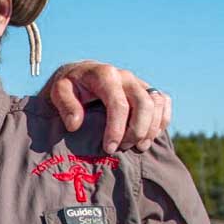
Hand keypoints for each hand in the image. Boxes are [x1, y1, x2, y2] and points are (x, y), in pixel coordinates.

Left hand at [39, 61, 170, 153]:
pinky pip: (164, 102)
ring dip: (151, 129)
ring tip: (137, 146)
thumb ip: (65, 105)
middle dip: (136, 131)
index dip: (117, 129)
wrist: (79, 77)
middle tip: (122, 148)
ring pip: (157, 104)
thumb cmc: (69, 88)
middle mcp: (125, 77)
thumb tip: (75, 124)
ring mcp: (138, 83)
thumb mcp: (59, 92)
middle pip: (144, 104)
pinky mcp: (146, 90)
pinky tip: (149, 135)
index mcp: (104, 75)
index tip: (109, 148)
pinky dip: (162, 120)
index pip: (118, 104)